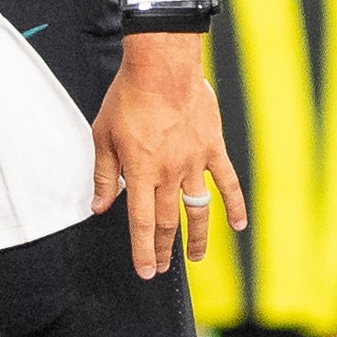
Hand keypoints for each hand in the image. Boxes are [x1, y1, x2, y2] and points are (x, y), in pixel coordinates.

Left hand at [91, 32, 246, 279]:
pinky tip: (237, 226)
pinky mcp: (212, 148)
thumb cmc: (129, 96)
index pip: (140, 223)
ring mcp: (194, 162)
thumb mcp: (103, 135)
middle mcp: (168, 173)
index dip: (142, 251)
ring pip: (197, 209)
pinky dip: (234, 205)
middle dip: (163, 248)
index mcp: (140, 172)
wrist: (162, 66)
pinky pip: (227, 182)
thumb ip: (104, 174)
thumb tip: (99, 206)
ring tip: (194, 257)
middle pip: (166, 221)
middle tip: (163, 267)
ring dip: (196, 236)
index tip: (145, 271)